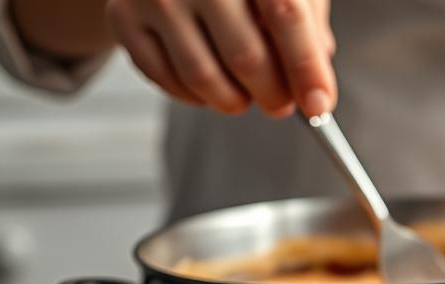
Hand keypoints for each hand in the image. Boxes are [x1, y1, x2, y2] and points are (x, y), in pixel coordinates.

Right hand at [104, 0, 336, 116]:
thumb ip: (307, 23)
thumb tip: (315, 84)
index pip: (286, 17)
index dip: (306, 69)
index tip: (319, 106)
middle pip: (246, 57)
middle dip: (273, 95)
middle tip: (282, 103)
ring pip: (203, 78)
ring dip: (233, 101)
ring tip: (245, 94)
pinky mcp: (124, 16)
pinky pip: (164, 79)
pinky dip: (194, 96)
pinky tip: (210, 84)